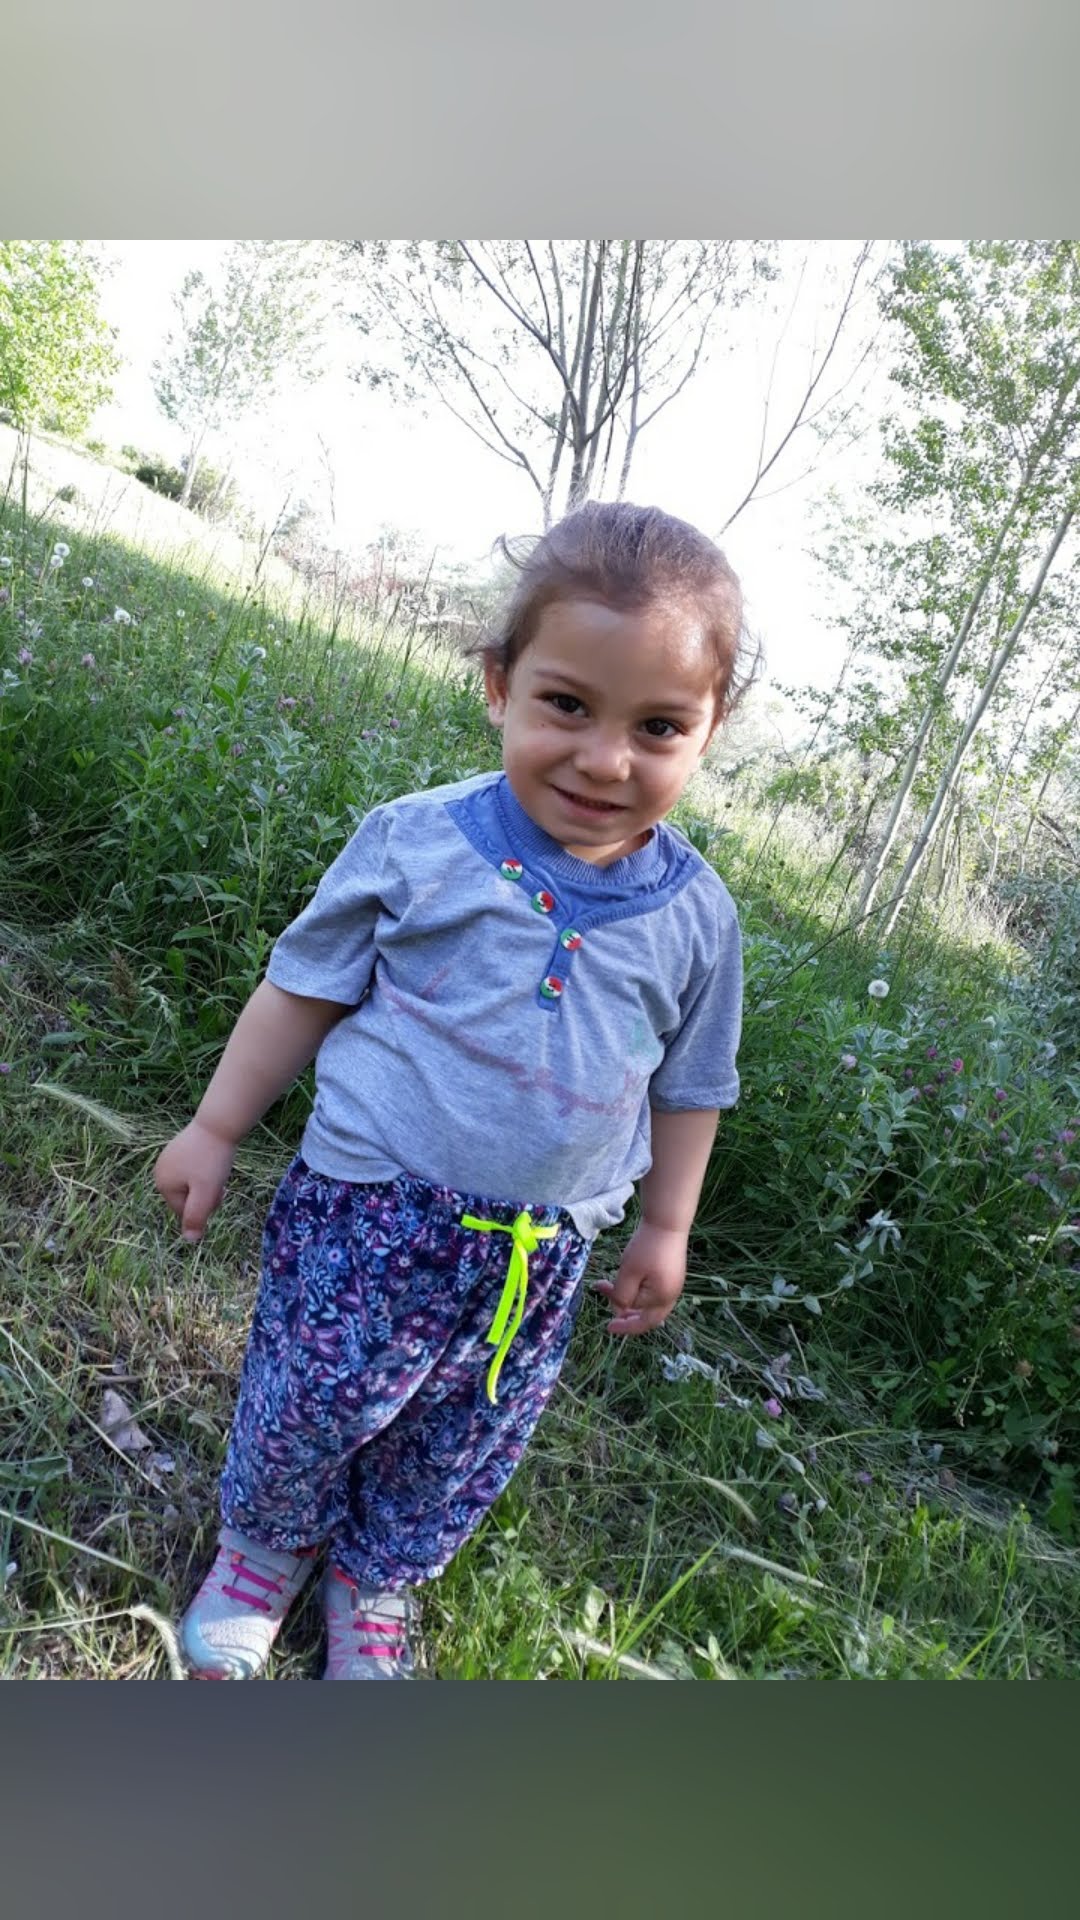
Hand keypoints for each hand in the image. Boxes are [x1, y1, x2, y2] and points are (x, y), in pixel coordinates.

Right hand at [153, 1119, 235, 1242]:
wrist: (219, 1124)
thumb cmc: (212, 1161)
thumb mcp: (206, 1193)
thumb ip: (196, 1217)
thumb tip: (190, 1241)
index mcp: (162, 1183)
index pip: (184, 1211)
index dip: (205, 1207)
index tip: (218, 1191)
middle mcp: (160, 1170)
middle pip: (187, 1197)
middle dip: (205, 1195)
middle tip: (220, 1180)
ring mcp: (169, 1157)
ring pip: (193, 1184)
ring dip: (208, 1183)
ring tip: (218, 1169)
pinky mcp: (180, 1148)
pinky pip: (195, 1169)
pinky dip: (206, 1169)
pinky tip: (214, 1159)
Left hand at [593, 1223, 688, 1335]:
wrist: (667, 1221)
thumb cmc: (647, 1248)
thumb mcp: (629, 1273)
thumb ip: (621, 1296)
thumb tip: (619, 1310)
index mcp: (662, 1299)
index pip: (641, 1321)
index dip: (624, 1326)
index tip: (608, 1326)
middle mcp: (671, 1295)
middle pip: (649, 1317)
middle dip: (628, 1316)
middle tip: (610, 1312)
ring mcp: (674, 1284)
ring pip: (650, 1304)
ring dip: (631, 1302)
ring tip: (612, 1292)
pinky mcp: (672, 1274)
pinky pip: (654, 1292)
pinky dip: (638, 1292)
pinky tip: (627, 1282)